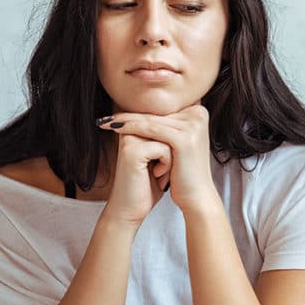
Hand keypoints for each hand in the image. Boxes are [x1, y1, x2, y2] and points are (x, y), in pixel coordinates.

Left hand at [99, 104, 218, 213]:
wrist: (196, 196)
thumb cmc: (184, 172)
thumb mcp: (177, 143)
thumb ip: (166, 125)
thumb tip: (141, 110)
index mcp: (198, 113)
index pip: (161, 108)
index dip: (138, 109)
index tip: (116, 112)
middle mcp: (198, 114)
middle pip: (156, 113)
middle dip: (129, 114)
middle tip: (106, 117)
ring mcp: (193, 125)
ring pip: (151, 120)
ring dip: (126, 121)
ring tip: (105, 122)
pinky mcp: (184, 138)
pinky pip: (151, 130)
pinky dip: (131, 128)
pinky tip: (116, 129)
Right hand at [100, 132, 171, 225]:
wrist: (130, 210)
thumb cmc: (148, 185)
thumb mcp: (160, 156)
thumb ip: (167, 137)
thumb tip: (189, 120)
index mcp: (135, 128)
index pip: (168, 124)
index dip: (172, 146)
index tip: (161, 162)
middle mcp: (130, 129)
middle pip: (168, 129)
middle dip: (171, 152)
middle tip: (159, 169)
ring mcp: (129, 139)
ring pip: (168, 138)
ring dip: (170, 158)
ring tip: (157, 172)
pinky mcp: (132, 150)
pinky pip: (165, 149)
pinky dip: (166, 165)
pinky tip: (156, 175)